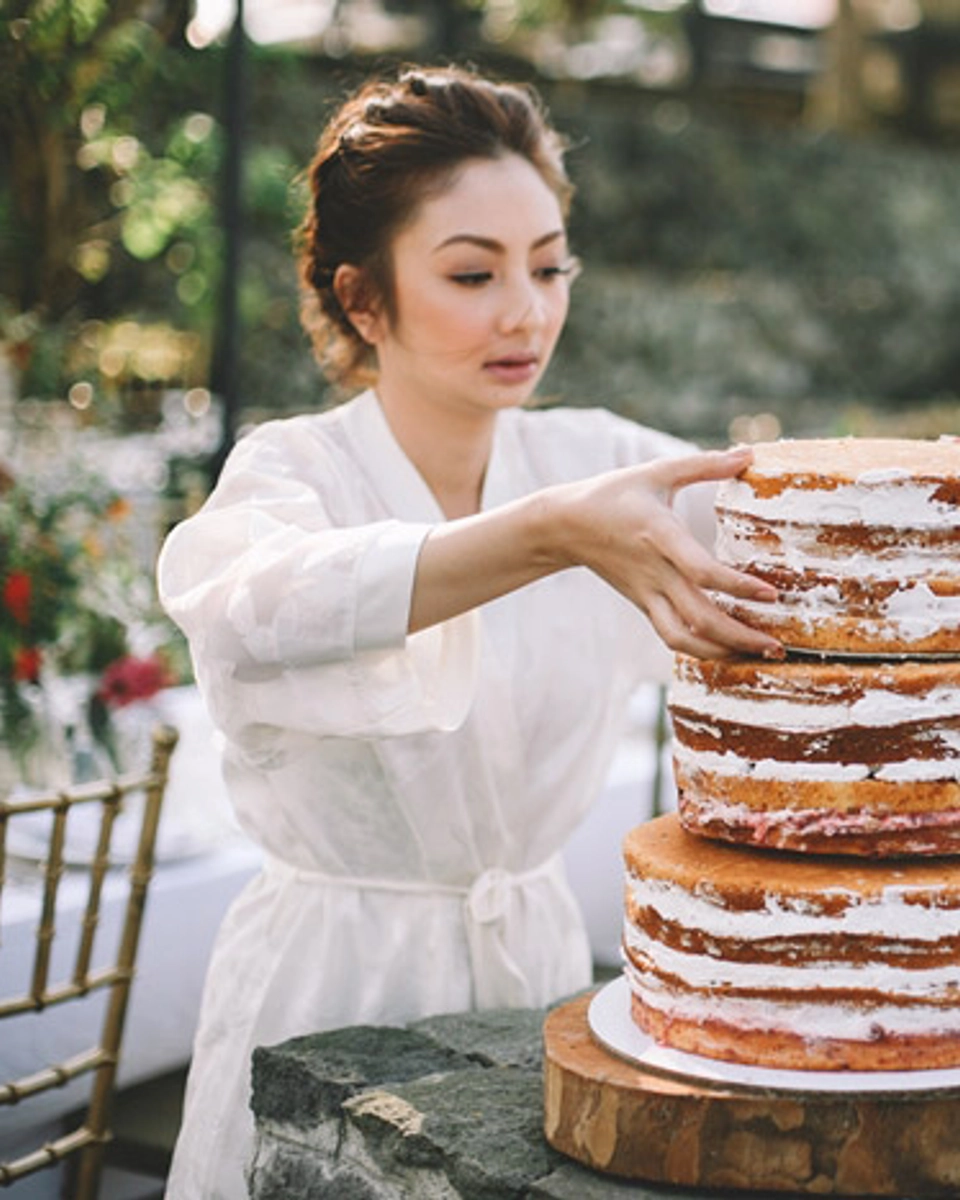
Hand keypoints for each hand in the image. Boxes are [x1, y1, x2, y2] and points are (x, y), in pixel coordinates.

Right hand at [545, 446, 781, 659]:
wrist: (565, 526)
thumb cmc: (613, 494)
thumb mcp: (657, 472)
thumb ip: (705, 465)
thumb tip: (748, 453)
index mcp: (660, 537)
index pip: (701, 571)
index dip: (737, 587)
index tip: (771, 595)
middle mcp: (655, 573)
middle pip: (699, 618)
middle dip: (741, 637)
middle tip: (778, 646)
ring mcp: (647, 594)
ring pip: (684, 639)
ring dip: (722, 653)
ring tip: (758, 656)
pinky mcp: (643, 604)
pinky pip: (672, 637)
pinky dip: (701, 650)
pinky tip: (728, 650)